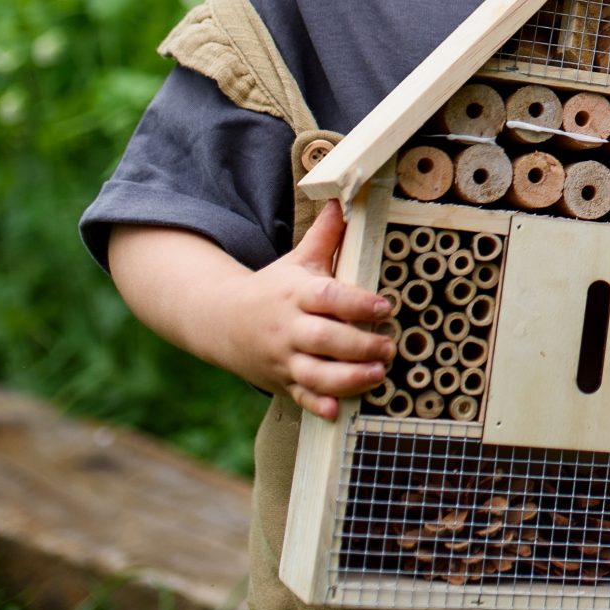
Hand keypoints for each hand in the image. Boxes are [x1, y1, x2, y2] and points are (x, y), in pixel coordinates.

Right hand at [224, 201, 395, 419]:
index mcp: (297, 295)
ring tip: (378, 375)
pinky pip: (299, 398)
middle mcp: (290, 328)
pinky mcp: (281, 382)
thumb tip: (345, 196)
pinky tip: (337, 413)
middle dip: (359, 345)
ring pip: (315, 373)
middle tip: (390, 346)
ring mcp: (283, 358)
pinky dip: (317, 406)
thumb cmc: (274, 288)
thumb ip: (326, 235)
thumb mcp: (297, 259)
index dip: (357, 303)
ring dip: (347, 379)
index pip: (329, 297)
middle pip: (325, 339)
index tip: (385, 306)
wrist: (220, 321)